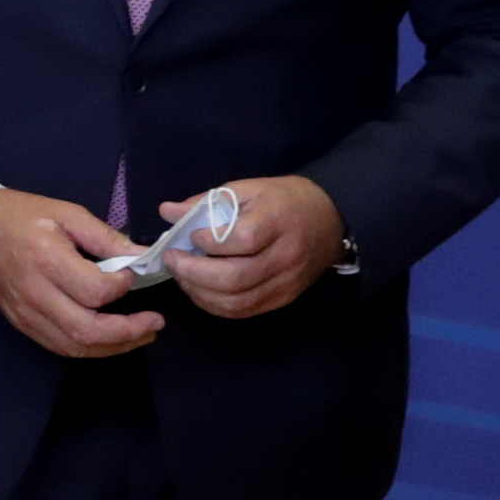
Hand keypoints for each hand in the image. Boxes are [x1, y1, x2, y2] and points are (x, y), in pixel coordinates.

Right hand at [0, 187, 162, 359]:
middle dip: (128, 332)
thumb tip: (143, 257)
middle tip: (155, 323)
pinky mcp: (21, 322)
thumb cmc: (20, 215)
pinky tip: (109, 338)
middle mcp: (34, 293)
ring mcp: (25, 313)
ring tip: (141, 335)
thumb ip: (106, 237)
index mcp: (47, 259)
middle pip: (87, 330)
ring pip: (74, 346)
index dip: (123, 286)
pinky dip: (89, 348)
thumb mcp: (67, 213)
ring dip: (113, 347)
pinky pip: (58, 345)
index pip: (96, 290)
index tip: (133, 273)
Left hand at [157, 176, 347, 321]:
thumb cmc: (284, 201)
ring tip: (182, 275)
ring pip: (237, 301)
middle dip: (193, 272)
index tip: (190, 235)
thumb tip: (167, 211)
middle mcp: (286, 256)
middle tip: (172, 260)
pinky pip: (244, 311)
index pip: (242, 240)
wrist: (332, 220)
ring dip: (199, 292)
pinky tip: (200, 290)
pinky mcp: (284, 298)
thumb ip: (207, 201)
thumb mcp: (249, 189)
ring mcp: (287, 282)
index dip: (209, 242)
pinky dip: (215, 305)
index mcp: (279, 221)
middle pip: (235, 277)